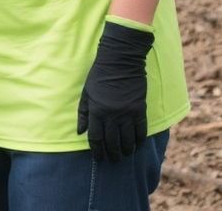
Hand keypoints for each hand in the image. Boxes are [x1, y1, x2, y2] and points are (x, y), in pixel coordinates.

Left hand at [77, 20, 153, 161]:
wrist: (120, 62)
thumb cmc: (99, 76)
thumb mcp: (86, 93)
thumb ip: (83, 114)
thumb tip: (80, 132)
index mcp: (96, 111)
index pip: (95, 137)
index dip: (97, 150)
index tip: (98, 157)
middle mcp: (112, 115)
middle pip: (112, 141)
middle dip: (111, 154)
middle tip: (112, 160)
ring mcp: (127, 113)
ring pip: (127, 140)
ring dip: (125, 150)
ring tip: (124, 156)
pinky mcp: (140, 110)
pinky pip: (140, 131)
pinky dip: (139, 141)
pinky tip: (136, 146)